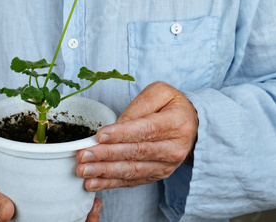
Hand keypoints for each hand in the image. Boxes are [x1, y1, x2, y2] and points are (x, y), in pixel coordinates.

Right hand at [0, 163, 101, 221]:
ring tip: (94, 200)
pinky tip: (82, 190)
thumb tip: (6, 212)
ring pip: (62, 219)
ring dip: (80, 214)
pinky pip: (57, 207)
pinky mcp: (36, 203)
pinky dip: (72, 202)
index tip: (86, 219)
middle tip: (95, 208)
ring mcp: (33, 215)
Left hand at [76, 81, 197, 190]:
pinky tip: (94, 183)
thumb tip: (119, 123)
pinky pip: (132, 181)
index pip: (145, 130)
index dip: (121, 134)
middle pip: (136, 152)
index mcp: (176, 124)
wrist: (191, 124)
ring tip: (84, 171)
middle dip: (106, 155)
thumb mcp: (160, 92)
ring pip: (132, 170)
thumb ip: (141, 104)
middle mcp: (173, 148)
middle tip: (83, 155)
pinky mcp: (157, 175)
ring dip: (105, 172)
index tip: (99, 136)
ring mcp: (166, 165)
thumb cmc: (172, 105)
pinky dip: (111, 183)